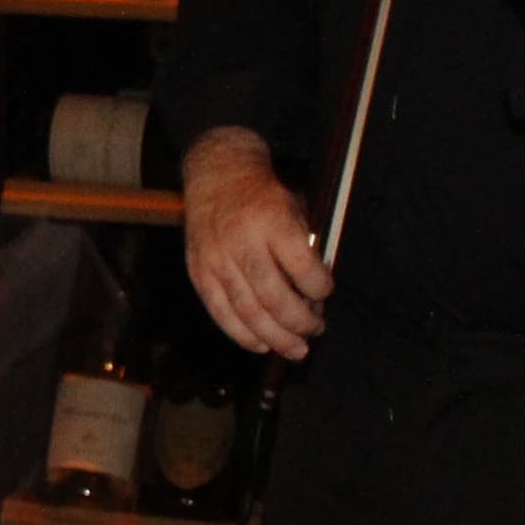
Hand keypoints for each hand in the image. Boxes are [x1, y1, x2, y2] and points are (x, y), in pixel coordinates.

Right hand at [180, 127, 331, 357]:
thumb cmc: (262, 195)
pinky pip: (220, 313)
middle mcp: (241, 241)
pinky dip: (242, 335)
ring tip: (296, 349)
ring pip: (247, 312)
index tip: (325, 293)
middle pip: (274, 298)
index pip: (301, 267)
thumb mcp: (293, 207)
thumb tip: (314, 296)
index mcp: (271, 220)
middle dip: (300, 323)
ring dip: (276, 338)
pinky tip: (261, 345)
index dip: (320, 289)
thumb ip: (304, 249)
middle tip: (316, 331)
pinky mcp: (199, 271)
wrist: (216, 175)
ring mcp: (216, 259)